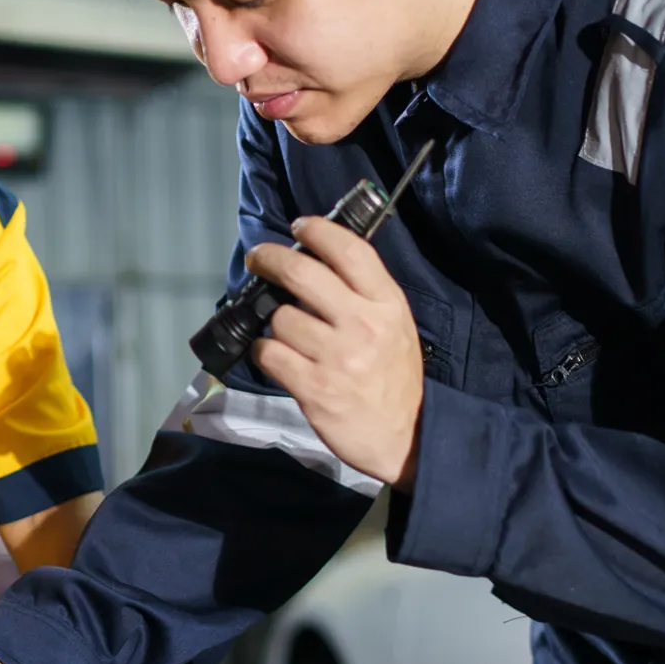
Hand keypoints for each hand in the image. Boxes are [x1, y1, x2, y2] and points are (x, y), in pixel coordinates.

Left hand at [245, 218, 423, 487]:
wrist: (405, 436)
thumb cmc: (394, 377)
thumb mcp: (396, 325)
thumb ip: (364, 293)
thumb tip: (316, 259)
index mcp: (387, 304)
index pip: (350, 251)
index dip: (318, 231)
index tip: (299, 227)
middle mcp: (363, 325)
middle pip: (303, 274)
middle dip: (271, 259)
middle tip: (259, 258)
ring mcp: (337, 357)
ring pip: (281, 317)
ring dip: (272, 321)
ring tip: (283, 331)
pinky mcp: (314, 388)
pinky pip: (270, 353)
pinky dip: (265, 351)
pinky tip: (275, 356)